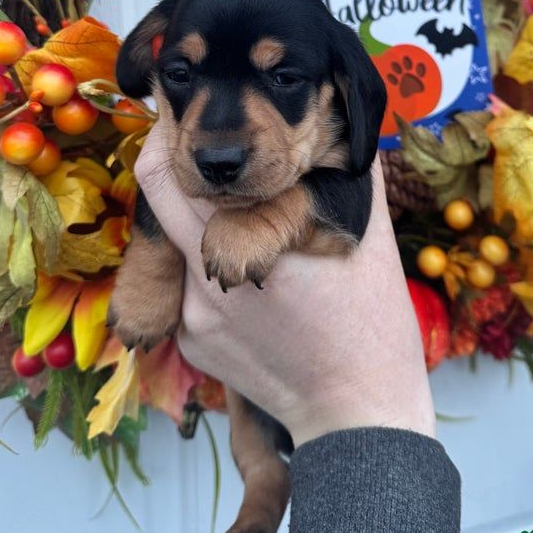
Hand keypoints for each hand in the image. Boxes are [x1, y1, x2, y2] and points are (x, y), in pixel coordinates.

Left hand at [134, 121, 435, 446]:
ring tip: (249, 219)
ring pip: (178, 244)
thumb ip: (344, 169)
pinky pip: (188, 288)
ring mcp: (193, 319)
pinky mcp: (194, 345)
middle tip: (213, 149)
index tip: (196, 118)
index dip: (173, 136)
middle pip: (160, 199)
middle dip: (181, 165)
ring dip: (202, 220)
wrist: (358, 414)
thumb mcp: (368, 234)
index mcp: (244, 248)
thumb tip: (336, 119)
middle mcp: (204, 282)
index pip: (168, 173)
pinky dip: (212, 269)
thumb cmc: (372, 325)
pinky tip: (256, 280)